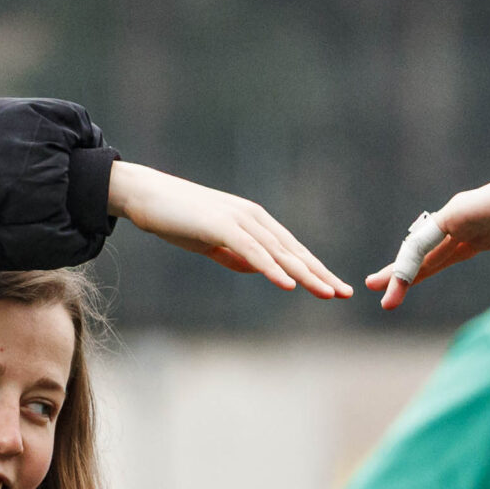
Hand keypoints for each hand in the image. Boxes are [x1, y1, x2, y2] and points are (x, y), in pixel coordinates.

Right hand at [108, 162, 351, 299]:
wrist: (145, 195)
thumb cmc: (177, 219)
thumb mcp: (212, 243)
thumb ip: (236, 256)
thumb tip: (259, 270)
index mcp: (254, 222)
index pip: (291, 250)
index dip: (314, 269)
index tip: (335, 288)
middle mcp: (253, 218)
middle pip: (293, 251)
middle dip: (319, 273)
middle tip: (344, 293)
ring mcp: (238, 220)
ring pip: (278, 252)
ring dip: (304, 274)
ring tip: (327, 292)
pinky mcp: (221, 226)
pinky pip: (252, 251)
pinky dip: (272, 268)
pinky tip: (288, 284)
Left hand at [366, 157, 489, 326]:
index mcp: (484, 234)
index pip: (443, 257)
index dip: (422, 274)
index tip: (401, 292)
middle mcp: (467, 224)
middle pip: (424, 253)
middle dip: (400, 272)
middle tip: (373, 288)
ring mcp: (461, 215)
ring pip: (420, 246)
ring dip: (400, 269)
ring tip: (378, 290)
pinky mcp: (459, 210)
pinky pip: (426, 238)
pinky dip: (410, 257)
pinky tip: (396, 277)